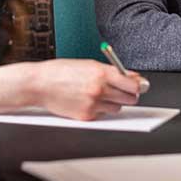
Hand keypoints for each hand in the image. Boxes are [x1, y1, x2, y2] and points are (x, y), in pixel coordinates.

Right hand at [0, 60, 149, 120]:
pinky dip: (99, 110)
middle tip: (122, 90)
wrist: (39, 84)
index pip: (132, 84)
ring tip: (98, 94)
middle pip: (130, 98)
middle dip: (128, 94)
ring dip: (112, 102)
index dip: (139, 85)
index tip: (141, 85)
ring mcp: (93, 104)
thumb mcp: (88, 64)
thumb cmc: (61, 71)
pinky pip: (103, 115)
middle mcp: (99, 89)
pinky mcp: (86, 116)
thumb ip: (110, 71)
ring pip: (117, 108)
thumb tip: (131, 77)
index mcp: (101, 73)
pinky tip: (87, 100)